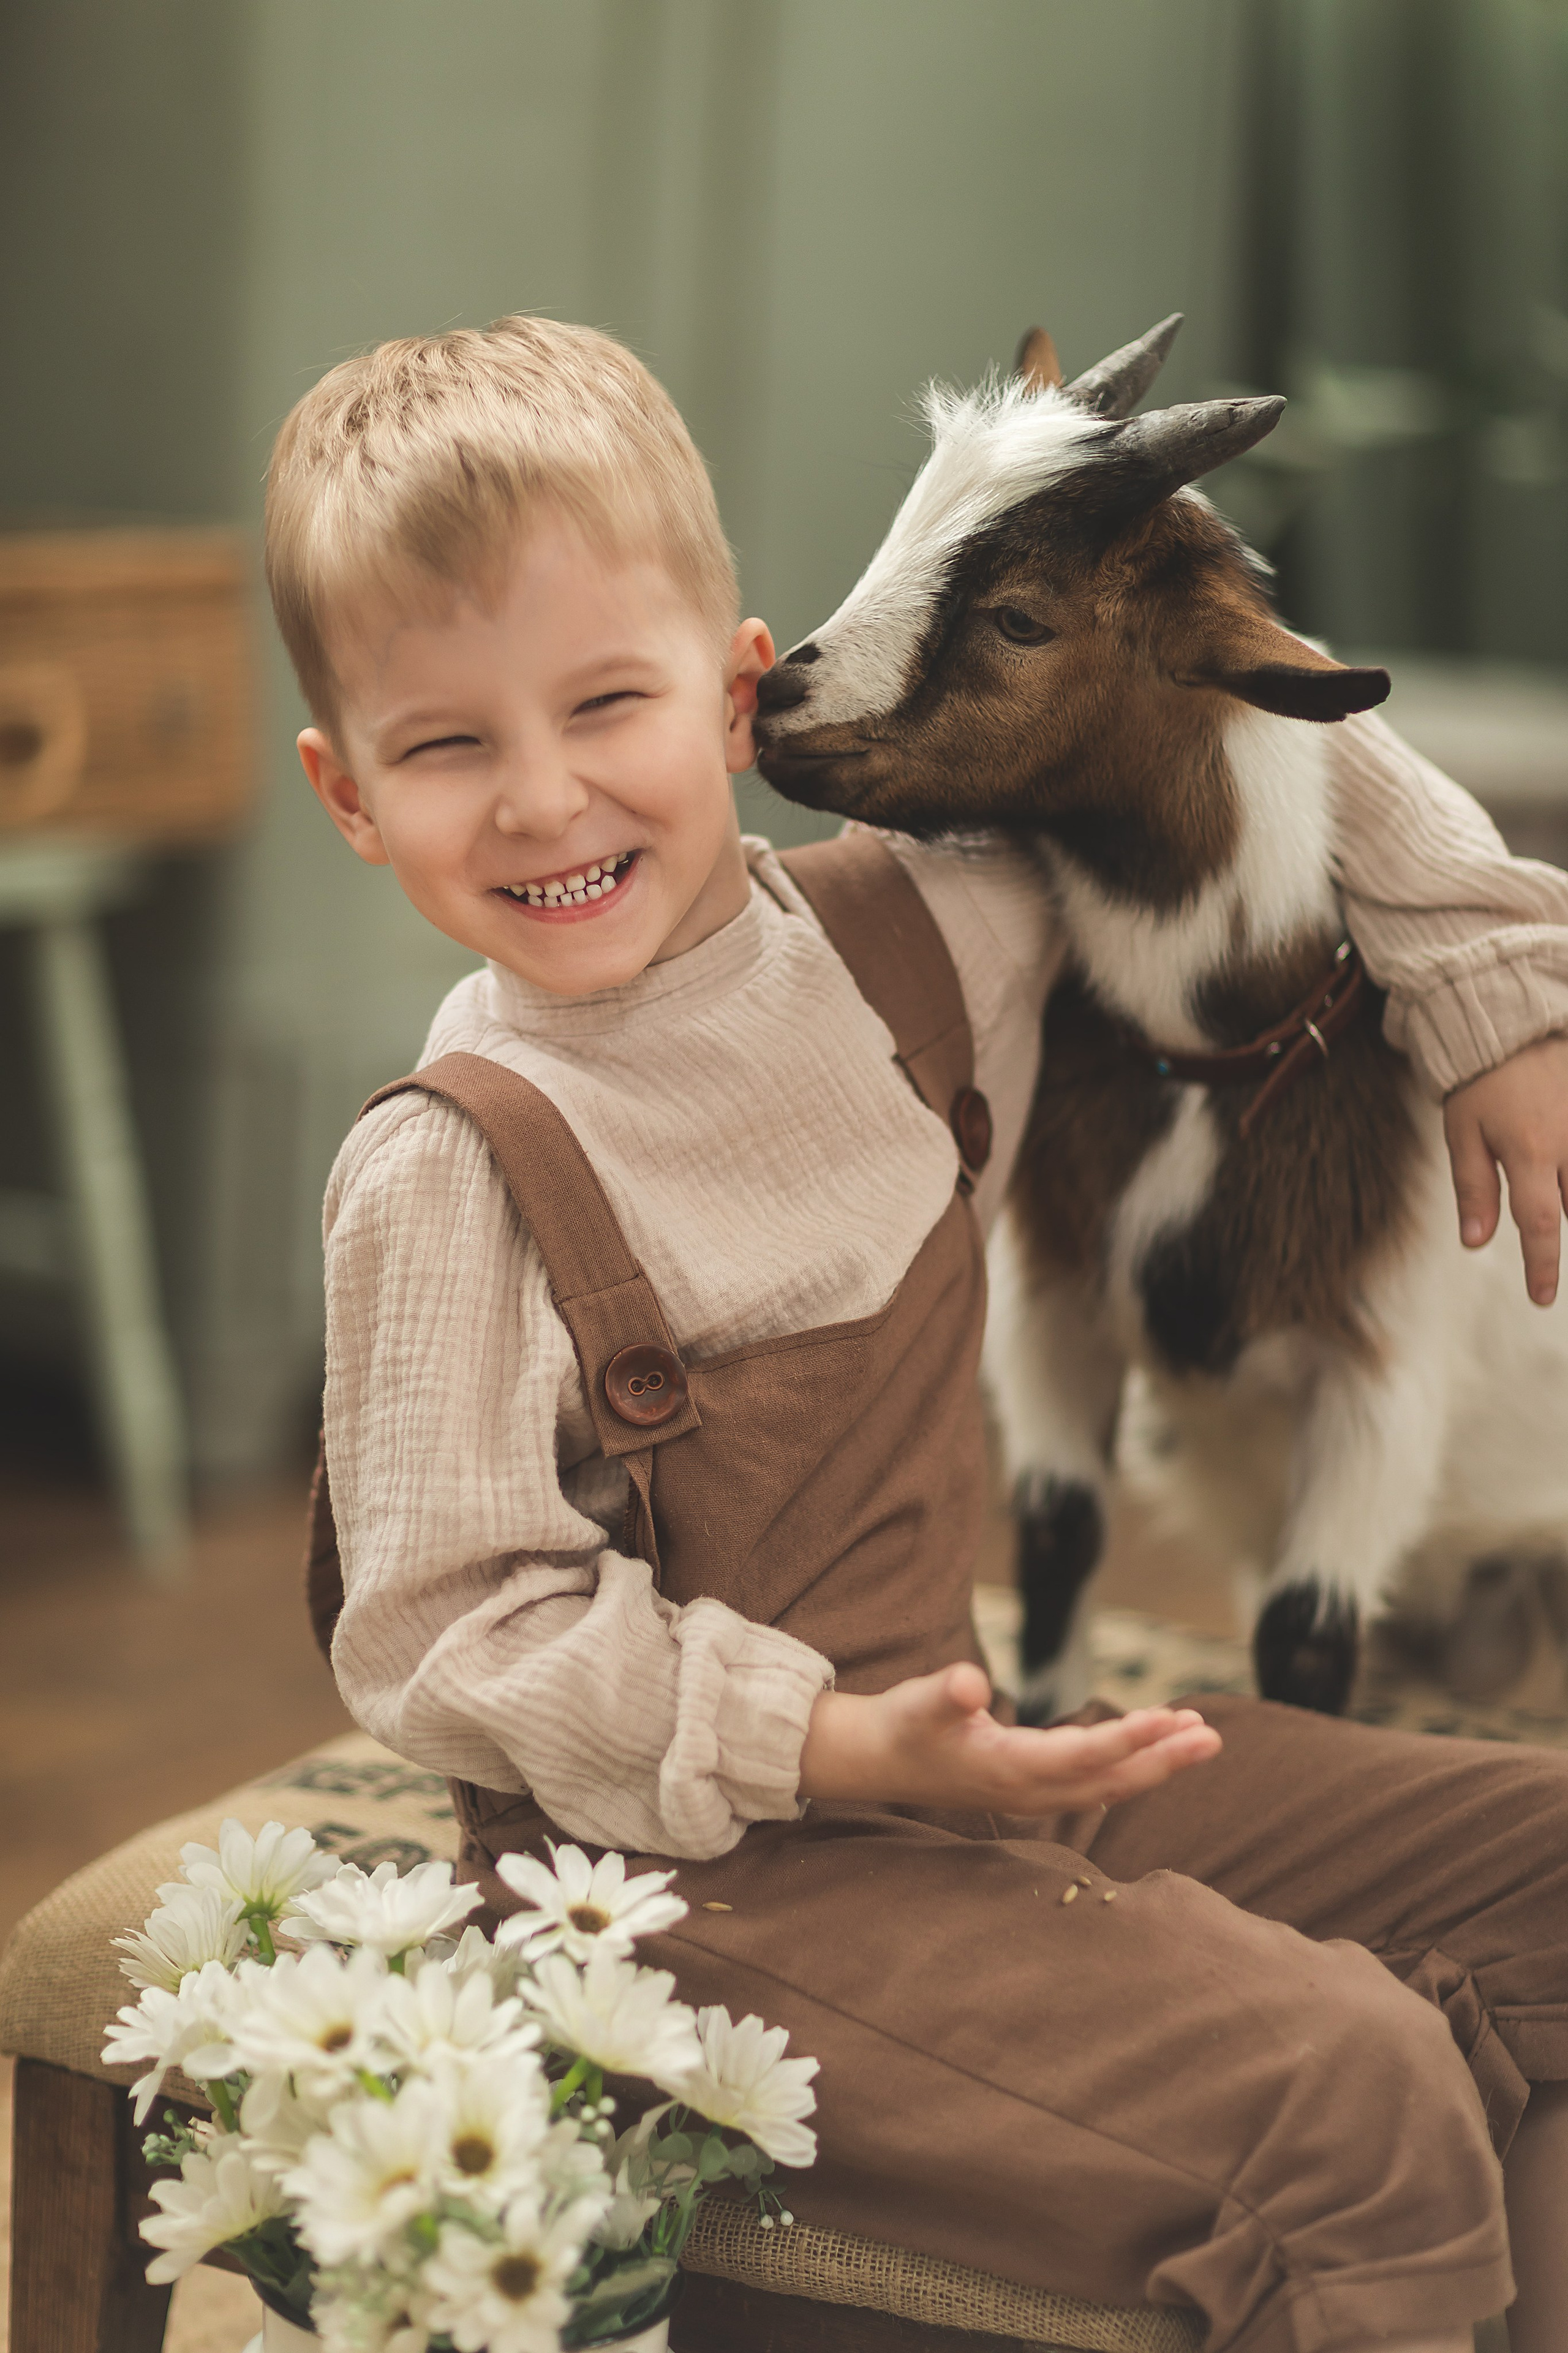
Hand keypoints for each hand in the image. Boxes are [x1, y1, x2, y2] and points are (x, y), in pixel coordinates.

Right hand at [797, 1661, 1221, 1814]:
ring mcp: (1035, 1795)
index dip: (1129, 1740)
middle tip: (1213, 1736)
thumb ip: (944, 1692)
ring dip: (1156, 1763)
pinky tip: (1156, 1748)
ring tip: (1200, 1735)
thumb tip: (970, 1680)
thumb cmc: (901, 1726)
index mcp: (1008, 1769)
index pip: (1083, 1757)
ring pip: (1110, 1785)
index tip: (1171, 1719)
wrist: (877, 1762)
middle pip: (1111, 1780)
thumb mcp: (916, 1702)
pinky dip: (1132, 1766)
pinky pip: (1096, 1783)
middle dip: (1164, 1759)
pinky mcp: (1035, 1788)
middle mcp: (1030, 1790)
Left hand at [1444, 1034, 1567, 1305]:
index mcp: (1530, 1153)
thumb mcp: (1463, 1134)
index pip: (1541, 1225)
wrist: (1512, 1024)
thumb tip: (1475, 1242)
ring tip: (1545, 1191)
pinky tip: (1560, 1179)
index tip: (1541, 1298)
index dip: (1543, 1267)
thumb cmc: (1481, 1082)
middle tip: (1540, 1240)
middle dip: (1560, 1221)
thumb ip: (1473, 1189)